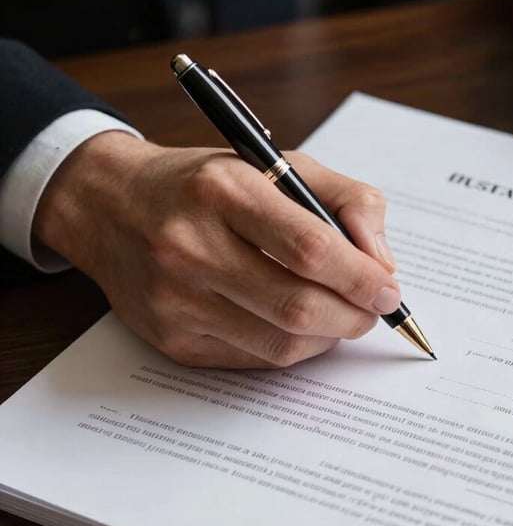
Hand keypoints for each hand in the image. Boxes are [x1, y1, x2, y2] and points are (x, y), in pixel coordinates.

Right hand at [33, 132, 400, 367]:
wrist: (111, 207)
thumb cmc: (206, 185)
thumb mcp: (278, 166)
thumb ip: (346, 200)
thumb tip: (382, 262)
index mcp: (221, 190)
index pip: (309, 248)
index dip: (361, 278)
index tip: (388, 290)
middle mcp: (190, 246)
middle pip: (298, 306)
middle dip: (353, 316)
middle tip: (371, 310)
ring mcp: (176, 300)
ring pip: (281, 343)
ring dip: (328, 336)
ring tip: (338, 314)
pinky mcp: (173, 339)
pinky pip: (255, 359)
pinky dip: (293, 347)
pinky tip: (298, 325)